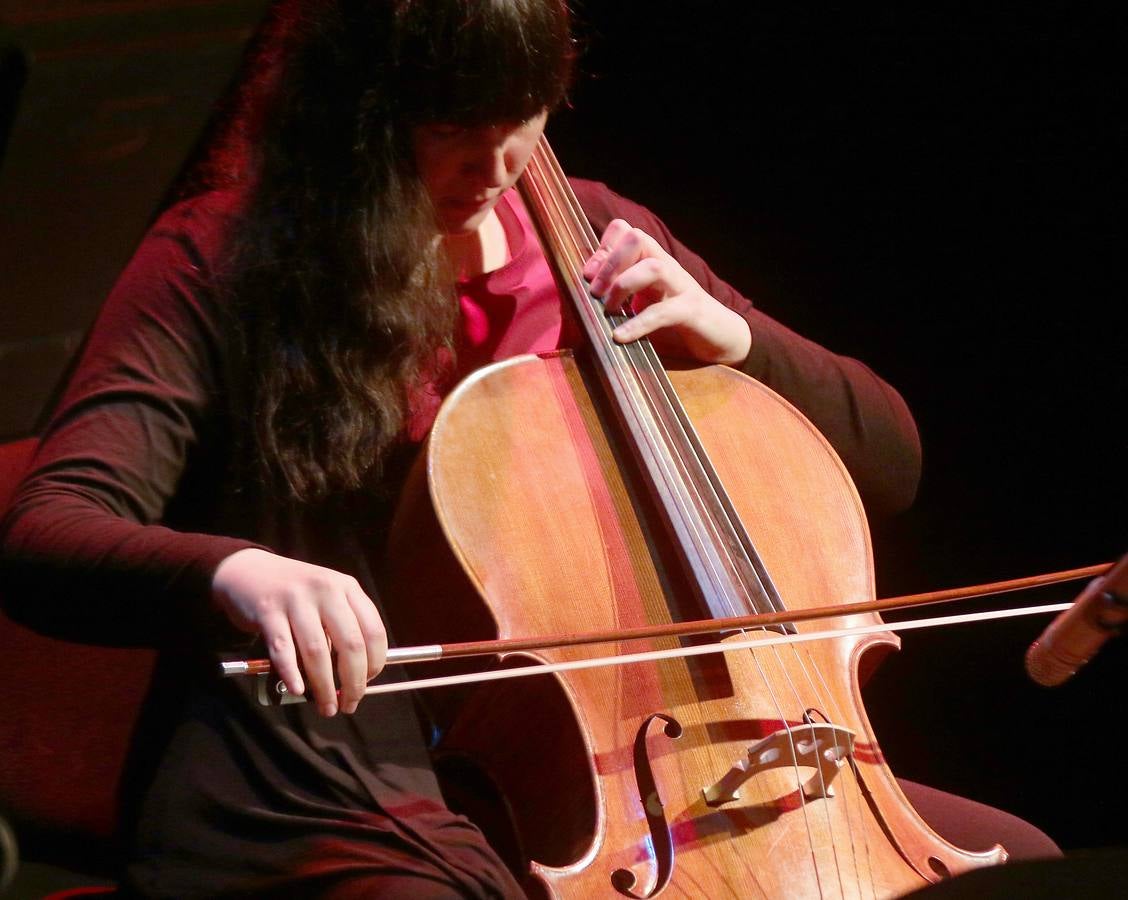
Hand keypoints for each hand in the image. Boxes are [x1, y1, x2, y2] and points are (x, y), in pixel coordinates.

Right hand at [212, 549, 386, 715]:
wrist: (248, 570)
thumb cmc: (295, 593)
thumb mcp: (327, 597)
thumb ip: (344, 626)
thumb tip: (358, 676)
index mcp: (347, 587)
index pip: (374, 630)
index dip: (375, 663)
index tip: (368, 683)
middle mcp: (326, 590)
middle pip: (350, 644)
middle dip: (354, 682)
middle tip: (350, 704)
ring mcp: (296, 599)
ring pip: (317, 651)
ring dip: (324, 686)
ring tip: (326, 707)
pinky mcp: (268, 611)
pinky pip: (283, 649)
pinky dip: (292, 674)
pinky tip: (297, 690)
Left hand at [582, 219, 751, 366]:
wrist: (719, 338)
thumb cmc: (674, 321)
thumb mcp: (642, 302)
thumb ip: (618, 294)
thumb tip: (583, 296)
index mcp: (651, 260)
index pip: (625, 230)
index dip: (602, 248)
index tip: (588, 276)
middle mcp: (666, 265)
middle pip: (637, 238)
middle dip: (609, 264)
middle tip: (596, 294)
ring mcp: (681, 286)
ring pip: (652, 267)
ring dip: (623, 286)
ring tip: (609, 310)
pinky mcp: (692, 311)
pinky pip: (664, 312)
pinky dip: (637, 324)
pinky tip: (620, 336)